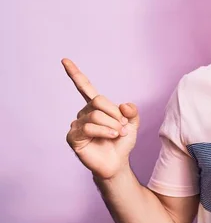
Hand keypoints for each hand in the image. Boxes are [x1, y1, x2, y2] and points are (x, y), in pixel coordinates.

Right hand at [62, 58, 138, 179]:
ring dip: (112, 125)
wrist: (117, 162)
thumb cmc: (122, 142)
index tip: (64, 60)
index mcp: (96, 106)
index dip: (75, 73)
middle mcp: (84, 112)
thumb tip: (123, 105)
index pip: (84, 87)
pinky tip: (111, 137)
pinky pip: (90, 127)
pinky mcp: (74, 137)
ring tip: (118, 134)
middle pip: (99, 101)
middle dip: (115, 114)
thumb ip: (132, 111)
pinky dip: (105, 132)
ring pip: (96, 115)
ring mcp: (77, 124)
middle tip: (122, 126)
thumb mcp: (132, 123)